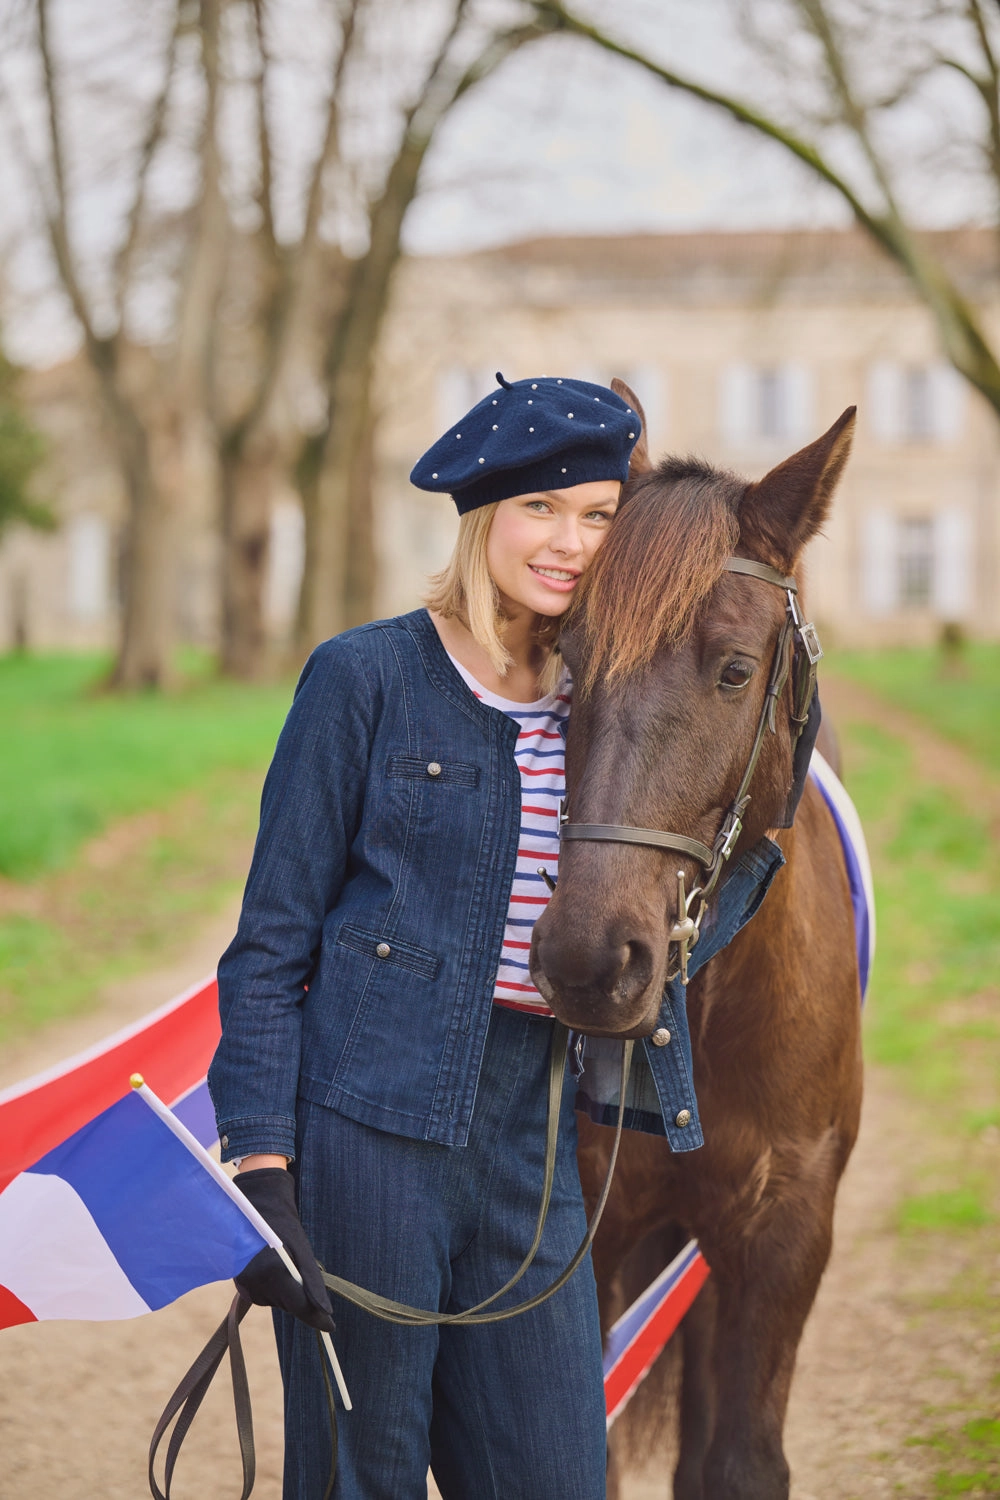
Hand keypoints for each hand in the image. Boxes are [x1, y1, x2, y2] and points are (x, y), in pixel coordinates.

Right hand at [234, 1168, 334, 1332]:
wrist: (253, 1205)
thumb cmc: (282, 1225)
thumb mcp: (303, 1250)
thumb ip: (313, 1283)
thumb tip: (327, 1312)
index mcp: (273, 1274)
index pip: (299, 1308)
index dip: (316, 1318)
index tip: (331, 1327)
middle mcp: (256, 1285)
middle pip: (288, 1306)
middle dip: (299, 1296)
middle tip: (300, 1266)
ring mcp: (245, 1287)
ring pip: (277, 1302)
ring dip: (286, 1290)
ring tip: (284, 1262)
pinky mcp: (240, 1287)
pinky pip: (265, 1296)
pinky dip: (275, 1287)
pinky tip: (273, 1266)